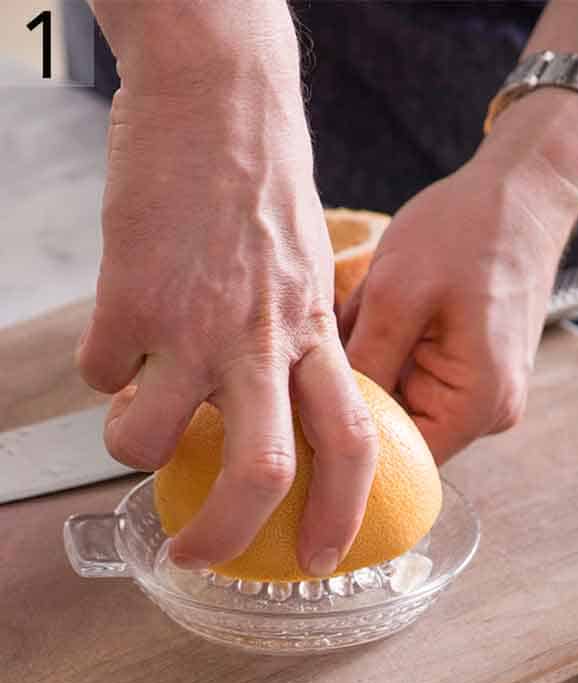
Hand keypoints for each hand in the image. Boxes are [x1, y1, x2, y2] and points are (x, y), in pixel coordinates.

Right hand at [77, 17, 377, 576]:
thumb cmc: (263, 186)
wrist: (219, 102)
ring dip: (131, 445)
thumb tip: (270, 402)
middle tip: (196, 555)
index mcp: (315, 336)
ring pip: (149, 438)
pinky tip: (117, 340)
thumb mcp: (306, 273)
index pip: (351, 444)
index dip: (343, 513)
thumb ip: (294, 341)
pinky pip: (99, 372)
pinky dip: (102, 373)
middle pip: (262, 473)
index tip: (324, 558)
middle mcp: (263, 341)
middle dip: (227, 534)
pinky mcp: (127, 298)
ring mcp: (193, 324)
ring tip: (133, 422)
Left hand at [341, 90, 577, 461]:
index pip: (398, 463)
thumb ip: (360, 366)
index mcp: (477, 405)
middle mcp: (489, 412)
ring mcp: (486, 391)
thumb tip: (313, 420)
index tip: (302, 414)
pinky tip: (384, 309)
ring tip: (366, 312)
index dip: (346, 445)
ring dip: (374, 367)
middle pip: (401, 436)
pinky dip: (392, 350)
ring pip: (404, 403)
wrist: (523, 191)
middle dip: (358, 394)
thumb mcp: (395, 295)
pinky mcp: (477, 369)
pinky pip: (419, 378)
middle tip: (329, 343)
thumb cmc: (466, 232)